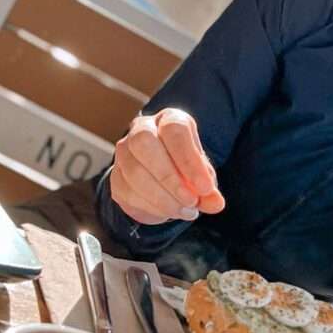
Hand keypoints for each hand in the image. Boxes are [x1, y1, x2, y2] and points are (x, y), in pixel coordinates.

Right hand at [109, 108, 225, 224]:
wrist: (161, 184)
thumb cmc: (185, 171)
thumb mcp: (202, 178)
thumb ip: (208, 190)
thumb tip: (216, 203)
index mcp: (169, 120)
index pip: (174, 130)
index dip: (189, 160)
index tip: (205, 188)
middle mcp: (142, 129)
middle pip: (144, 142)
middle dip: (169, 177)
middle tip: (191, 201)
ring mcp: (124, 152)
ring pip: (134, 171)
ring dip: (163, 198)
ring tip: (185, 211)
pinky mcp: (116, 177)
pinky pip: (128, 191)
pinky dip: (152, 207)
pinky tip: (169, 212)